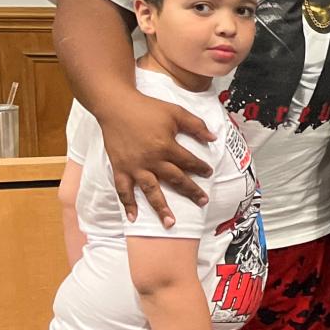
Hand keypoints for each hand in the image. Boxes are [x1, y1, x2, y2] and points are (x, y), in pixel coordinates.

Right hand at [100, 91, 213, 227]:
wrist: (116, 106)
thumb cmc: (147, 108)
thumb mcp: (176, 112)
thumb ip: (196, 125)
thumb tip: (213, 138)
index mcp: (166, 146)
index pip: (188, 162)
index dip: (200, 167)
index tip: (208, 173)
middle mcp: (151, 160)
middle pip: (175, 179)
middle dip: (191, 191)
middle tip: (203, 202)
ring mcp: (135, 167)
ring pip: (151, 191)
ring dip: (161, 208)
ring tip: (170, 223)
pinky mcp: (120, 168)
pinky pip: (123, 190)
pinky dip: (128, 204)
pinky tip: (133, 217)